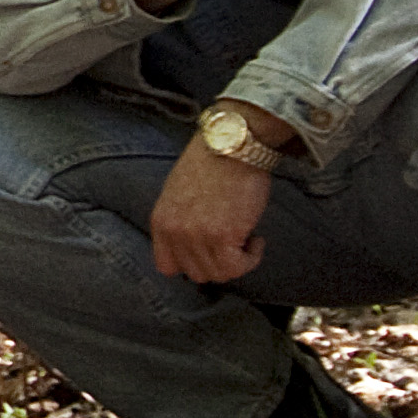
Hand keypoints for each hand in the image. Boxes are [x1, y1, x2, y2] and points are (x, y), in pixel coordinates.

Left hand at [148, 138, 277, 285]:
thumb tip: (195, 247)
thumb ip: (181, 221)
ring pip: (218, 274)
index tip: (211, 252)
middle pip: (197, 273)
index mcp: (160, 221)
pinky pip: (237, 267)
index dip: (192, 264)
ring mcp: (196, 235)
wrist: (232, 144)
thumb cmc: (213, 163)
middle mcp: (174, 232)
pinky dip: (252, 258)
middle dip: (219, 262)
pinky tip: (256, 238)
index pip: (167, 266)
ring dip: (238, 261)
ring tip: (246, 237)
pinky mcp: (222, 235)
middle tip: (235, 242)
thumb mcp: (180, 194)